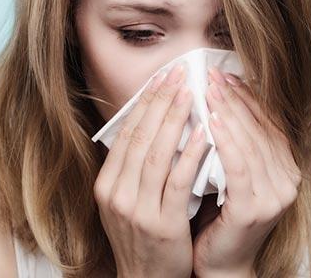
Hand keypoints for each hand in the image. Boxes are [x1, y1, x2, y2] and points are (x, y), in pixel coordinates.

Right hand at [93, 63, 210, 277]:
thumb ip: (132, 168)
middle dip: (161, 101)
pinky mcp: (162, 223)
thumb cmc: (142, 236)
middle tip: (178, 73)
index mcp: (106, 184)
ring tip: (191, 93)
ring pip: (157, 154)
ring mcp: (137, 209)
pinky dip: (191, 154)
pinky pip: (178, 181)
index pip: (126, 134)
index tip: (161, 78)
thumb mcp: (125, 201)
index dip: (144, 103)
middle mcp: (116, 194)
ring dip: (176, 120)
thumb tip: (150, 125)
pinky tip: (204, 134)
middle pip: (141, 137)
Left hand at [191, 68, 301, 276]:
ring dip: (228, 112)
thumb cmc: (219, 214)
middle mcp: (286, 180)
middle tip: (212, 74)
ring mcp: (273, 196)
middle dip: (234, 98)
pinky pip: (239, 167)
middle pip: (259, 128)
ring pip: (249, 143)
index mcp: (284, 168)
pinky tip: (211, 121)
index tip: (225, 74)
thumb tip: (216, 100)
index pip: (267, 123)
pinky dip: (226, 141)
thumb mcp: (230, 173)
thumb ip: (233, 143)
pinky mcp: (254, 209)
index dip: (247, 96)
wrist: (220, 262)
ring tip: (209, 89)